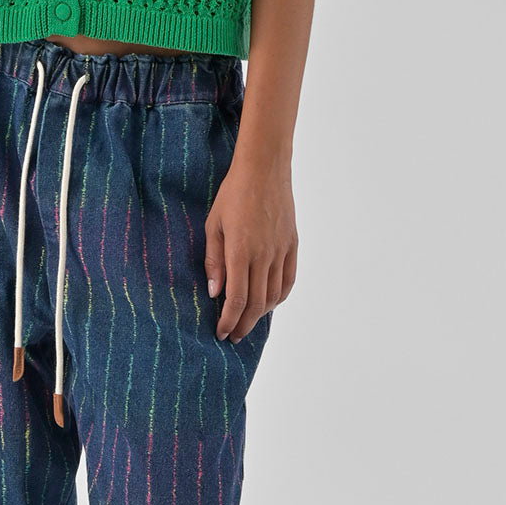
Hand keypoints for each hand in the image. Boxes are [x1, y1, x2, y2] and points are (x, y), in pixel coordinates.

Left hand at [205, 157, 297, 342]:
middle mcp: (264, 255)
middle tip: (233, 336)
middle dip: (243, 325)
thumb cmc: (233, 194)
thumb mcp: (213, 226)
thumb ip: (214, 261)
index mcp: (240, 251)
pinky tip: (268, 304)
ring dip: (260, 315)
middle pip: (256, 304)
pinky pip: (288, 280)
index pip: (237, 300)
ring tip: (248, 323)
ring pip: (274, 296)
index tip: (221, 332)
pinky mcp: (292, 245)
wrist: (265, 169)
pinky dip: (279, 297)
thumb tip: (215, 293)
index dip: (228, 321)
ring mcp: (281, 251)